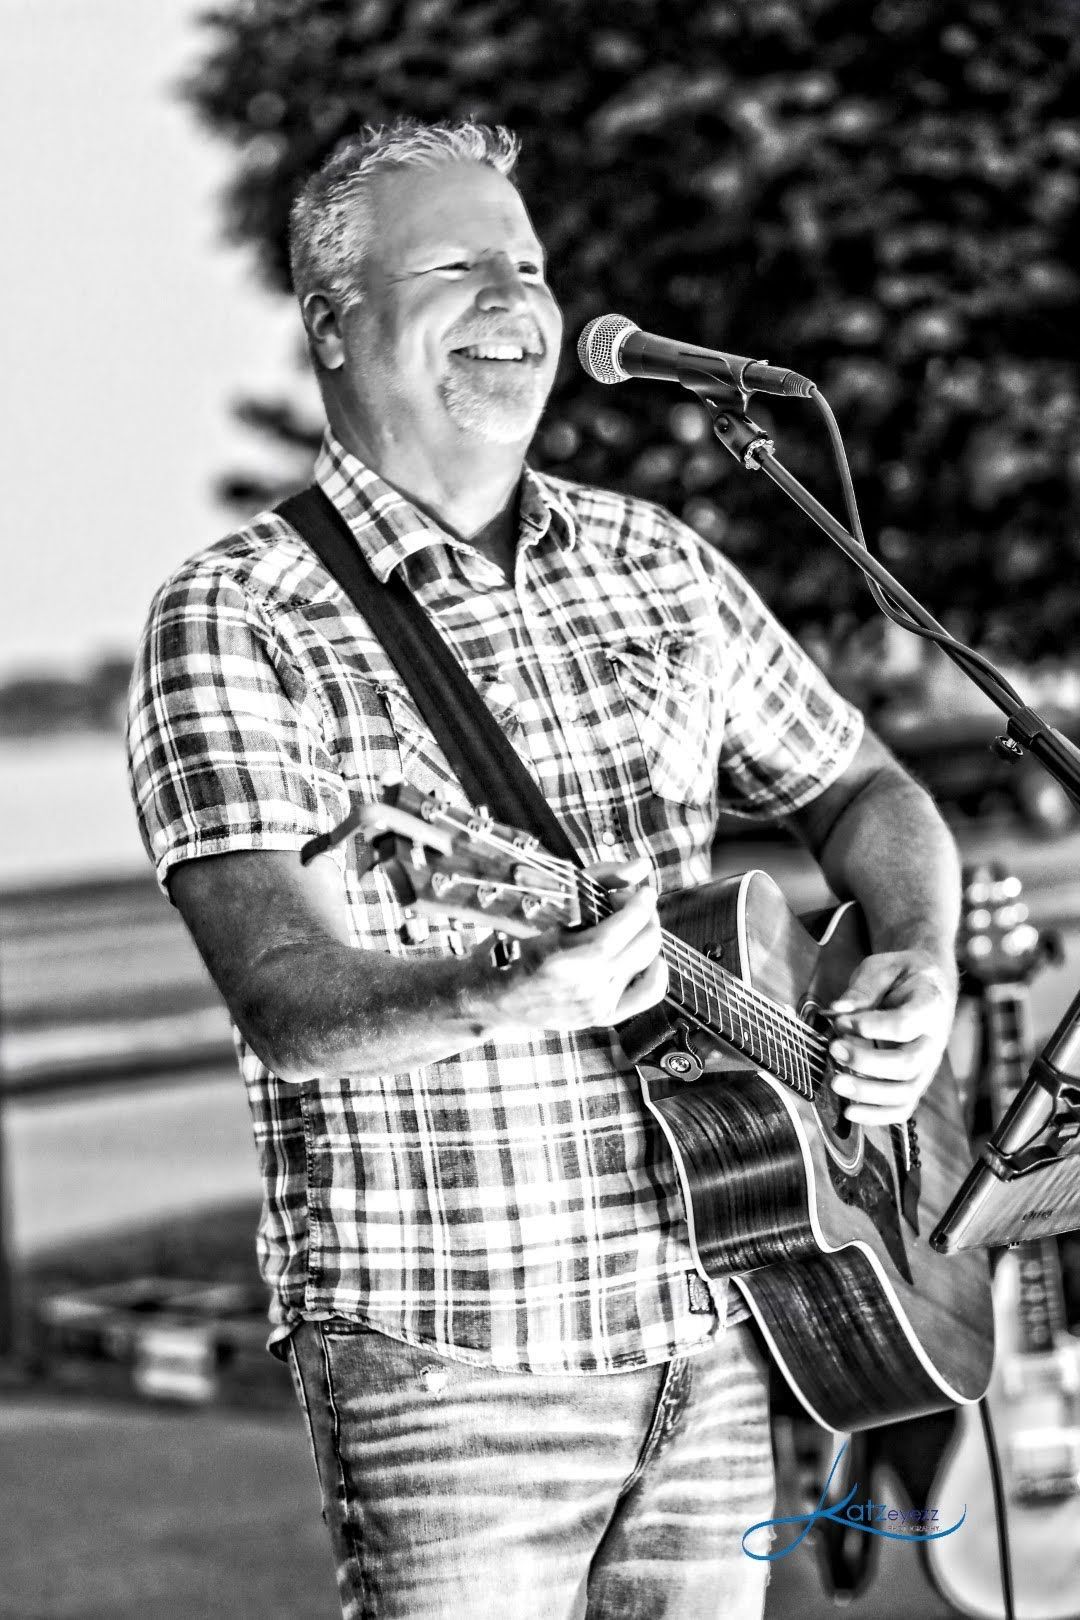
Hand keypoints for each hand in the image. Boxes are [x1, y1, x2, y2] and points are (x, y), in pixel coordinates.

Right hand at [480, 856, 667, 1035]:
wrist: (493, 997)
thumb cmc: (513, 944)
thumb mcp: (545, 905)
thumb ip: (597, 880)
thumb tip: (641, 865)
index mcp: (562, 958)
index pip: (619, 930)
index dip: (638, 904)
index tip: (641, 889)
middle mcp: (583, 986)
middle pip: (643, 943)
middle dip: (645, 914)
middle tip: (629, 901)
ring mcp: (596, 1005)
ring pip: (649, 961)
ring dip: (647, 934)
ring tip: (629, 924)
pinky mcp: (603, 1017)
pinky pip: (650, 993)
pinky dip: (656, 969)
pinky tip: (643, 954)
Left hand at [827, 950, 957, 1125]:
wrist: (930, 984)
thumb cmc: (902, 975)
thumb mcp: (882, 968)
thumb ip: (863, 989)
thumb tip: (838, 1010)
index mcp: (929, 1005)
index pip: (905, 1024)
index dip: (872, 1026)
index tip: (841, 1021)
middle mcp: (934, 1040)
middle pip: (907, 1063)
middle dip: (866, 1062)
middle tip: (834, 1049)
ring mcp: (928, 1065)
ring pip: (905, 1091)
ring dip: (868, 1092)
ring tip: (836, 1082)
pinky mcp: (917, 1080)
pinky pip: (903, 1107)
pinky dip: (878, 1115)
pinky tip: (850, 1111)